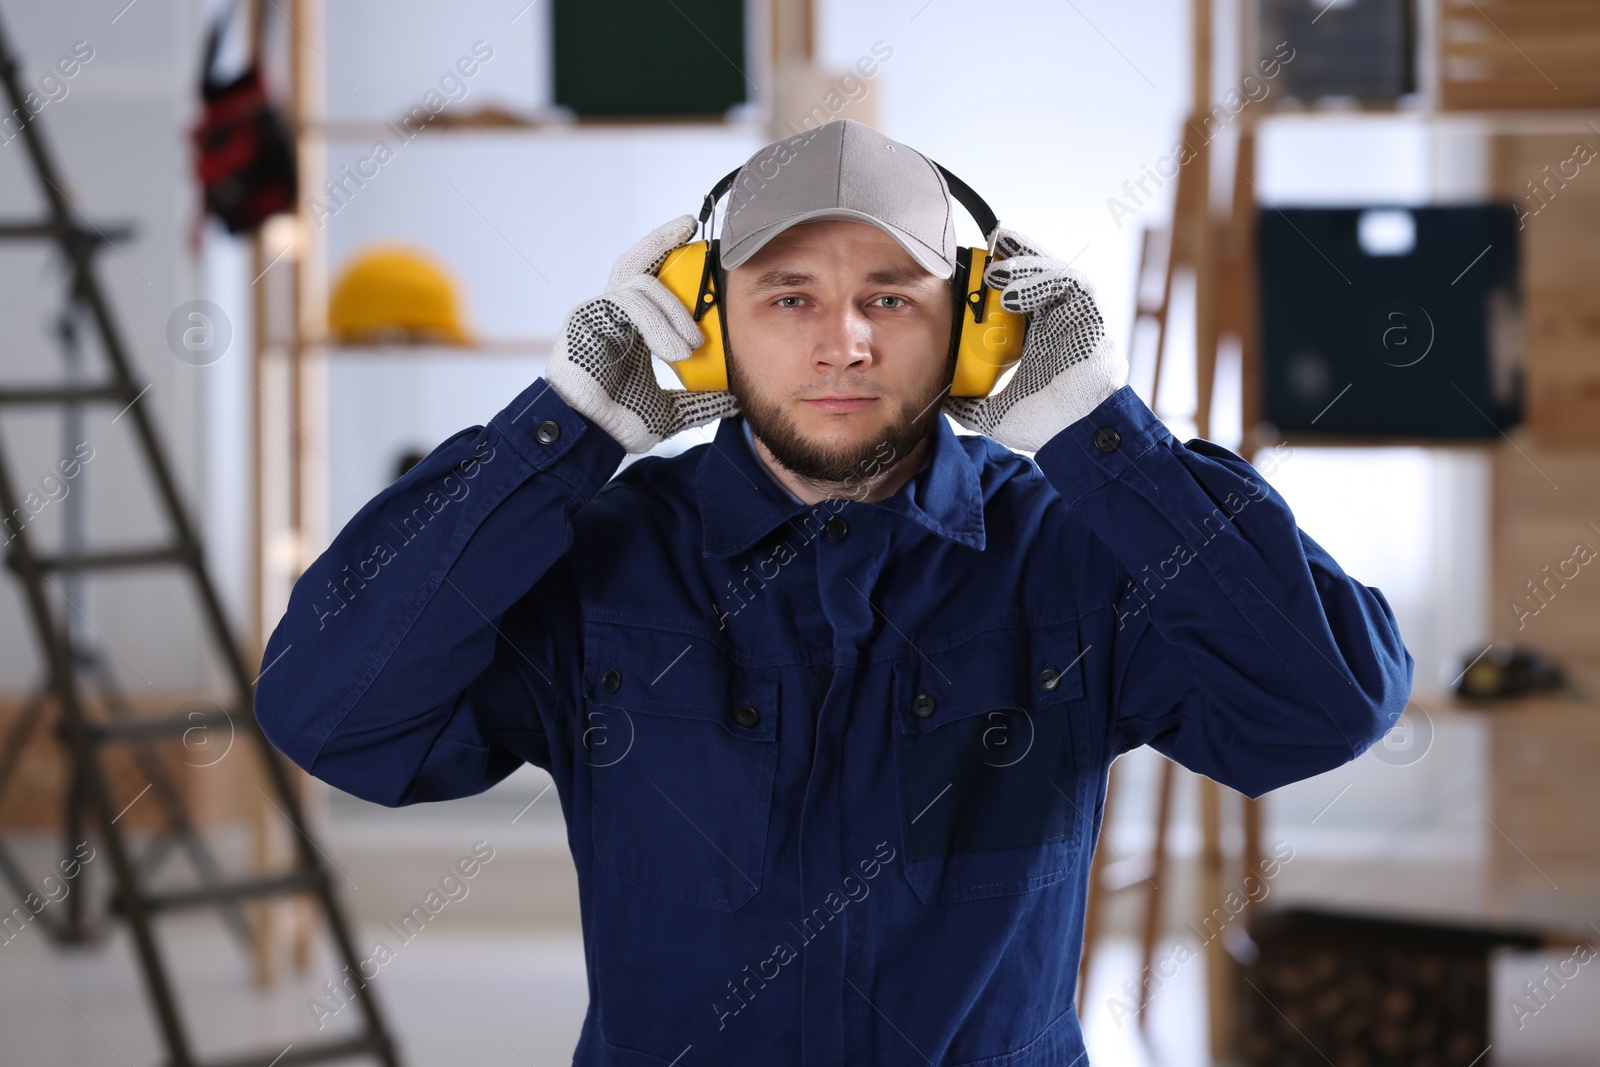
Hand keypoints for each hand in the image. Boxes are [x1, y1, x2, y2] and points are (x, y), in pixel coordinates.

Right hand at [546, 215, 739, 453]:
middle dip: (662, 242)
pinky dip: (658, 324)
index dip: (668, 258)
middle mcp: (611, 315)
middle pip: (636, 263)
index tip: (697, 242)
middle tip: (690, 228)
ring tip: (694, 345)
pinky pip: (629, 303)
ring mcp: (596, 315)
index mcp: (629, 329)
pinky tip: (676, 350)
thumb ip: (700, 399)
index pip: (649, 283)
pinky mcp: (586, 319)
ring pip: (641, 284)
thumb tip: (737, 397)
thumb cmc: (619, 422)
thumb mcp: (671, 410)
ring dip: (675, 311)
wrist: (589, 439)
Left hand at [942, 229, 1128, 451]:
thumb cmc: (1046, 426)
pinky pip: (1068, 281)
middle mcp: (1055, 322)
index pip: (1014, 298)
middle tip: (981, 253)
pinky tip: (1011, 295)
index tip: (969, 274)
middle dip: (1008, 259)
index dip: (994, 282)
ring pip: (1050, 272)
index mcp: (1035, 339)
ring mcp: (1074, 316)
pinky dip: (1040, 280)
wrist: (1078, 436)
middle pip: (1033, 276)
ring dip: (1020, 266)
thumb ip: (969, 403)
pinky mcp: (1091, 313)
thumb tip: (941, 399)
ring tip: (992, 273)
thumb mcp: (993, 413)